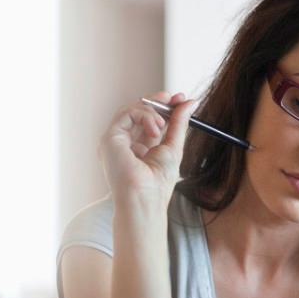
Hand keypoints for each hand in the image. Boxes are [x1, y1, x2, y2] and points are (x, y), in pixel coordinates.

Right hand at [98, 91, 197, 206]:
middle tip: (175, 98)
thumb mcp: (173, 147)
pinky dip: (144, 115)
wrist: (145, 199)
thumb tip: (190, 102)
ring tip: (163, 126)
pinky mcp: (109, 138)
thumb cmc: (157, 183)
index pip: (146, 121)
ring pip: (131, 110)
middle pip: (136, 112)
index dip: (162, 108)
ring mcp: (114, 141)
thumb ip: (178, 124)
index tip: (179, 99)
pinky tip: (156, 129)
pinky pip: (127, 113)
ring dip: (152, 111)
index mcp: (135, 148)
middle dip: (157, 102)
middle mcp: (122, 144)